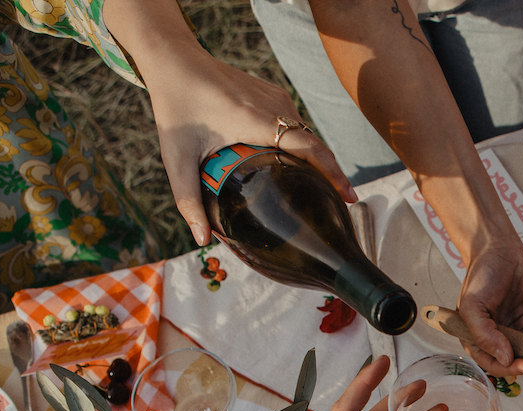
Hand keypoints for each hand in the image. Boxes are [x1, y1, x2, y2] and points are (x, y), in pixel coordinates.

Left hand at [140, 48, 355, 245]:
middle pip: (315, 144)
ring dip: (317, 160)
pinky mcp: (272, 94)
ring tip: (321, 188)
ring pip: (307, 134)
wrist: (174, 60)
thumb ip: (188, 200)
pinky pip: (296, 124)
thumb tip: (203, 240)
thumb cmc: (174, 106)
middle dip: (331, 173)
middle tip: (338, 203)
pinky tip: (298, 165)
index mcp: (256, 121)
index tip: (348, 197)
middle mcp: (273, 107)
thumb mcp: (177, 157)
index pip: (310, 148)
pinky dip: (303, 146)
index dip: (333, 173)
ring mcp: (276, 98)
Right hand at [458, 231, 522, 383]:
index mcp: (477, 339)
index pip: (493, 363)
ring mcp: (516, 329)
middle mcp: (497, 338)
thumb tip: (505, 358)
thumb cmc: (480, 276)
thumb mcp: (472, 306)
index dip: (510, 368)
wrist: (499, 250)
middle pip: (516, 362)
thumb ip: (484, 335)